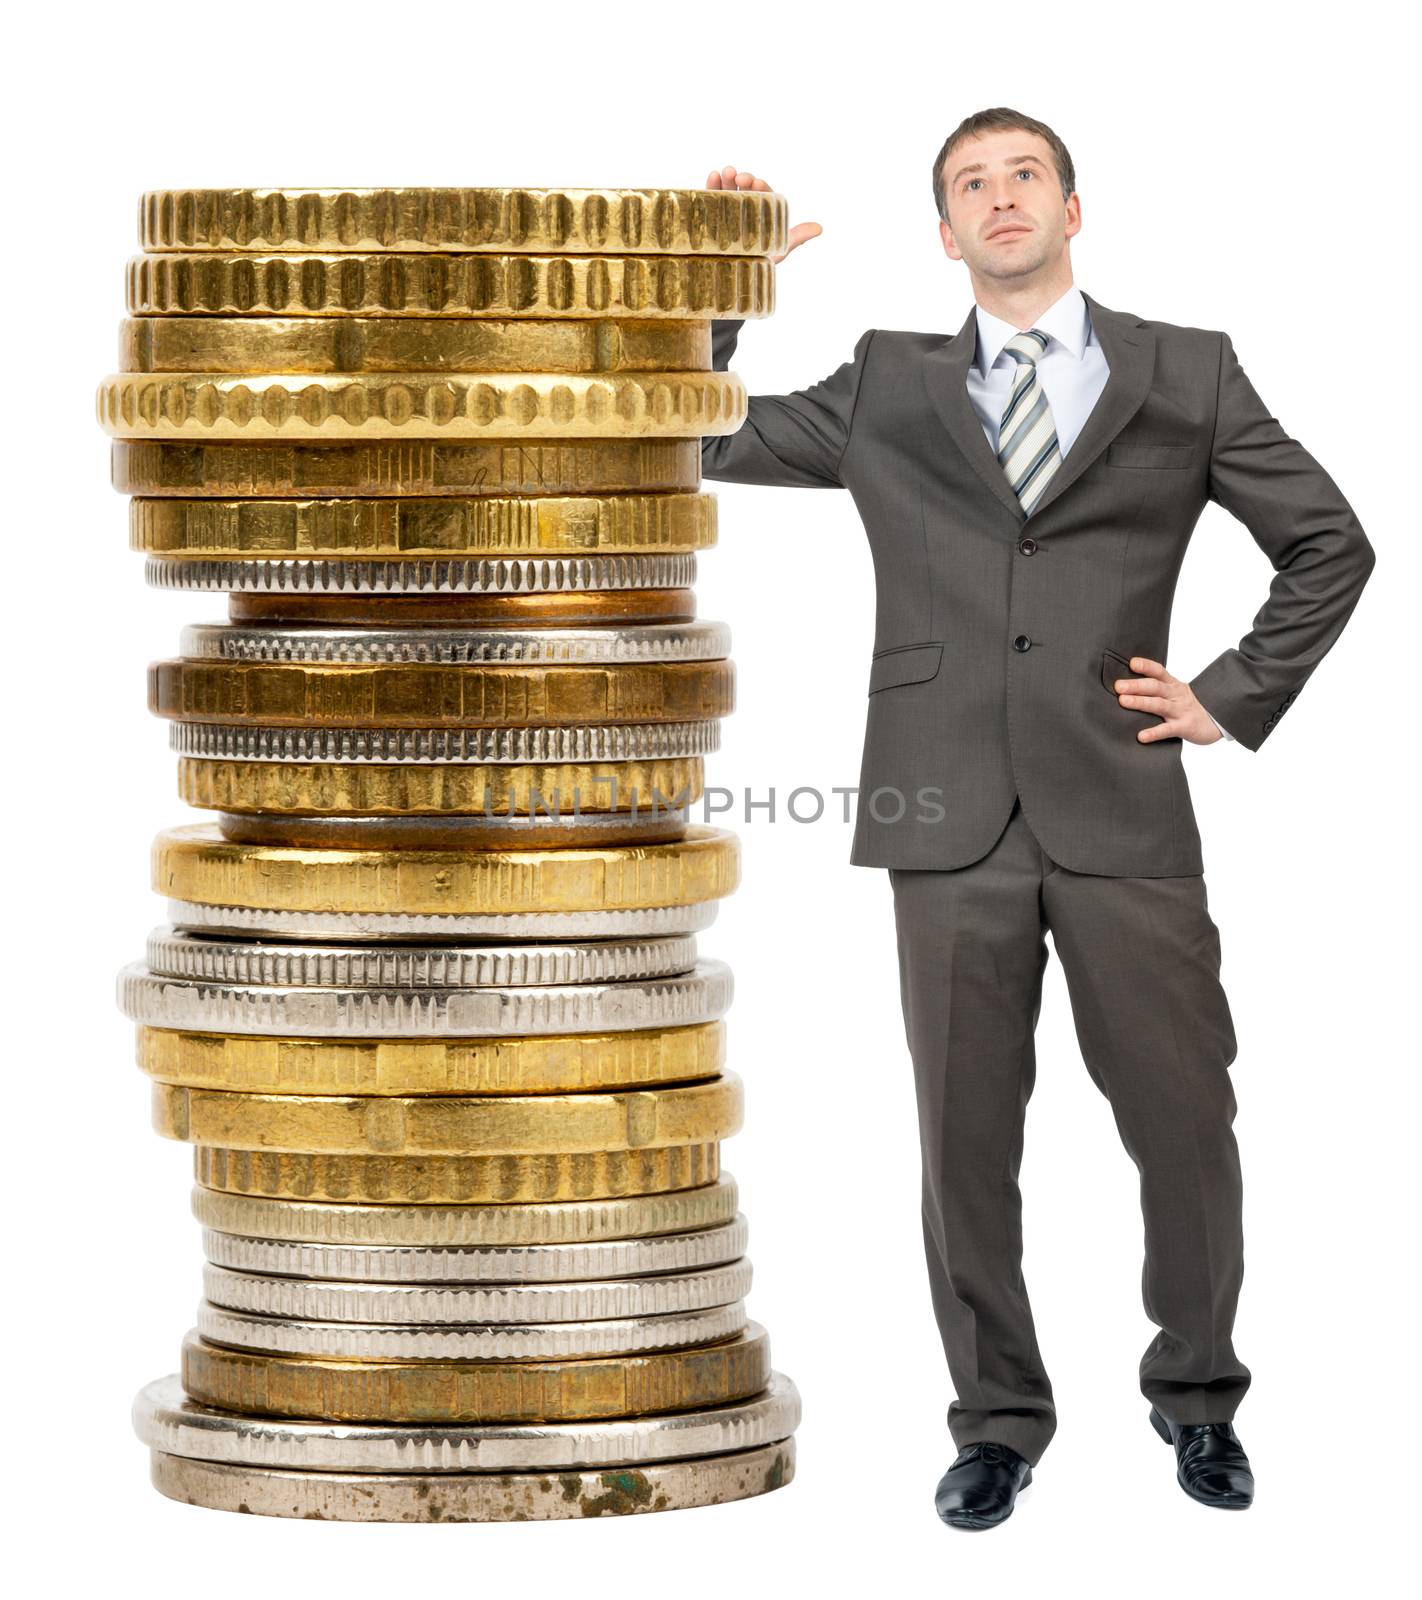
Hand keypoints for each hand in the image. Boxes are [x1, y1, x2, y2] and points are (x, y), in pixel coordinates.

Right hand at [706, 166, 821, 263]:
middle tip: (741, 177)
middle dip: (743, 179)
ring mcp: (727, 211)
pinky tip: (713, 175)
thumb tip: (820, 228)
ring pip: (728, 190)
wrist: (734, 282)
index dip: (760, 187)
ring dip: (727, 178)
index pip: (763, 195)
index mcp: (762, 214)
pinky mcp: (711, 215)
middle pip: (745, 189)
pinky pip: (711, 198)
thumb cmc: (758, 264)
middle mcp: (744, 210)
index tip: (757, 183)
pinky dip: (711, 186)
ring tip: (726, 171)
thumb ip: (796, 236)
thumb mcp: (778, 249)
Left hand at [1112, 657, 1222, 744]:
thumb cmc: (1189, 706)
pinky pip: (1167, 730)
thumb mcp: (1176, 692)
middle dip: (1136, 685)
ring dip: (1141, 702)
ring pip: (1159, 705)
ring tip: (1123, 702)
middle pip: (1156, 687)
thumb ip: (1157, 688)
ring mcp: (1180, 711)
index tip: (1131, 663)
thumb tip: (1127, 684)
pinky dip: (1154, 733)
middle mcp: (1176, 695)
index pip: (1159, 671)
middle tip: (1118, 685)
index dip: (1146, 666)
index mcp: (1173, 685)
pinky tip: (1141, 736)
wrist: (1219, 720)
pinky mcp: (1184, 727)